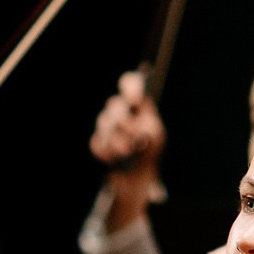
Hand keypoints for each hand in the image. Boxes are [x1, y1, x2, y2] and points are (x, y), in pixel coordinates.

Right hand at [89, 69, 165, 183]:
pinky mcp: (97, 139)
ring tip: (126, 153)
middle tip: (132, 136)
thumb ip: (147, 127)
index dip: (131, 87)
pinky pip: (97, 142)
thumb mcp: (156, 135)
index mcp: (136, 101)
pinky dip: (107, 152)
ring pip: (104, 123)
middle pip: (114, 104)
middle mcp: (119, 108)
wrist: (137, 171)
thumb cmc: (149, 148)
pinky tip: (114, 159)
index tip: (135, 101)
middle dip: (123, 121)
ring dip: (117, 140)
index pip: (130, 82)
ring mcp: (106, 123)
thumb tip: (137, 128)